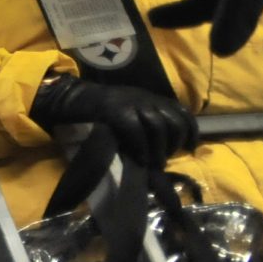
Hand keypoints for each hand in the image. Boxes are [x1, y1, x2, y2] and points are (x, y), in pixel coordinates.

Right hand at [33, 76, 198, 166]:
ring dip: (159, 149)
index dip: (191, 132)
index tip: (190, 148)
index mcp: (150, 98)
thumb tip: (166, 146)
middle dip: (173, 143)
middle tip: (164, 159)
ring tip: (154, 164)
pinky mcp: (115, 110)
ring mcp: (130, 102)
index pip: (182, 112)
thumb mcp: (130, 111)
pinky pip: (136, 130)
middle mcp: (145, 98)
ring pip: (158, 126)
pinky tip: (140, 159)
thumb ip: (147, 122)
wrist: (71, 99)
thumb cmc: (101, 112)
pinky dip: (141, 147)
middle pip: (173, 121)